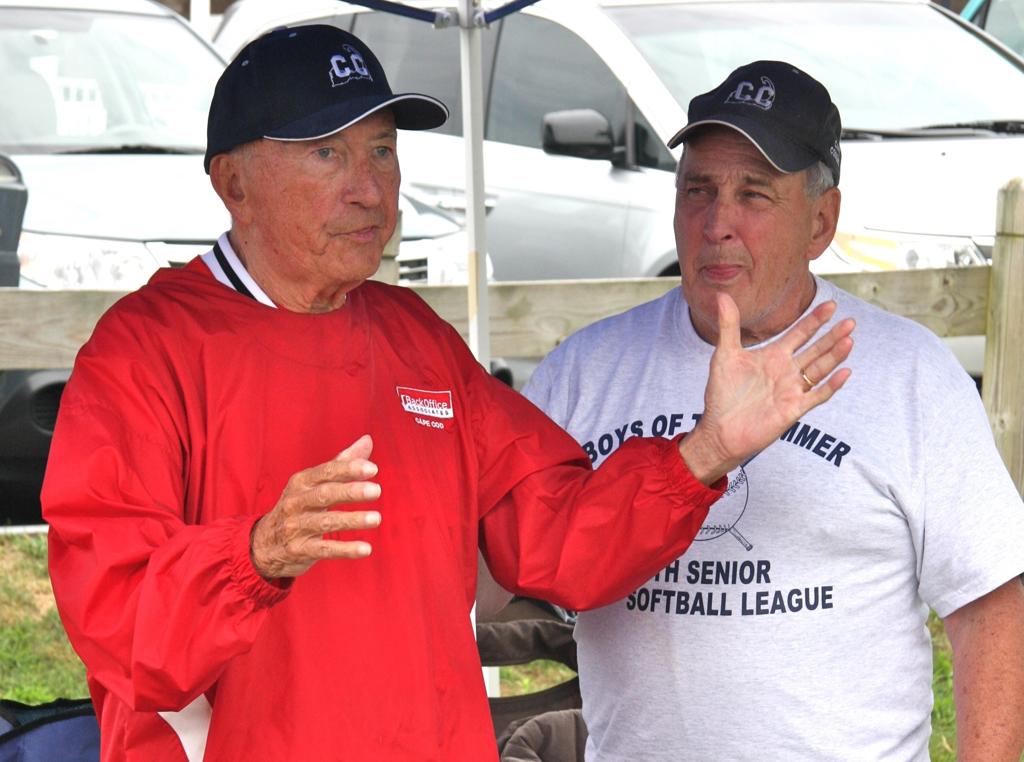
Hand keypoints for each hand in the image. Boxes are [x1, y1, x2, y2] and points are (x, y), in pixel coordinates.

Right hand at [250, 435, 381, 578]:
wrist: (265, 543)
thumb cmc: (299, 506)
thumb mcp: (314, 483)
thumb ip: (342, 463)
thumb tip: (367, 440)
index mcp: (302, 482)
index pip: (326, 471)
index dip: (348, 469)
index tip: (373, 469)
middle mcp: (296, 502)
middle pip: (324, 494)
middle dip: (350, 491)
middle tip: (377, 491)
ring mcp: (295, 526)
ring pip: (325, 522)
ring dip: (352, 520)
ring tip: (377, 519)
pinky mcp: (298, 550)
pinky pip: (324, 549)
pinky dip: (345, 549)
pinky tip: (366, 549)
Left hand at [680, 294, 853, 483]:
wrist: (719, 429)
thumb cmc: (722, 394)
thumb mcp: (724, 355)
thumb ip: (729, 325)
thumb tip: (722, 295)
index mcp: (773, 356)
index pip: (800, 334)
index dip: (815, 320)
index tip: (831, 305)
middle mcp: (786, 371)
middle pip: (816, 349)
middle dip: (832, 335)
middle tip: (850, 321)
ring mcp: (792, 390)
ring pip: (820, 369)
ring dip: (835, 356)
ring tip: (849, 340)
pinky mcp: (794, 409)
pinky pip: (817, 396)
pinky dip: (831, 386)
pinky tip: (845, 372)